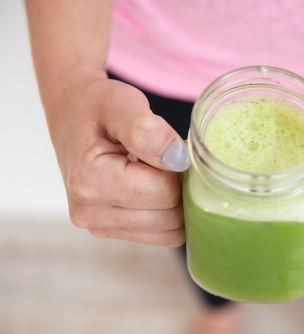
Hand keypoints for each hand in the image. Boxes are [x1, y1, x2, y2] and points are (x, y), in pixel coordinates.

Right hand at [48, 75, 190, 245]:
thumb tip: (176, 159)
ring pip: (169, 231)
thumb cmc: (96, 106)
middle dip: (177, 186)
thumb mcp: (121, 103)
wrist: (72, 113)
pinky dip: (167, 214)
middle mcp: (89, 213)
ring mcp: (99, 227)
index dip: (177, 168)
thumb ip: (147, 129)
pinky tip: (151, 188)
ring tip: (154, 172)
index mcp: (90, 181)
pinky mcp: (110, 231)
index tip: (164, 147)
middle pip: (170, 216)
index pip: (165, 192)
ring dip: (173, 201)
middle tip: (161, 159)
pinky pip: (160, 236)